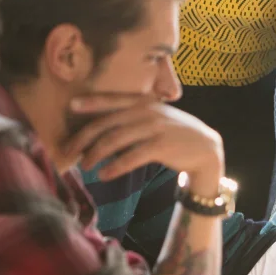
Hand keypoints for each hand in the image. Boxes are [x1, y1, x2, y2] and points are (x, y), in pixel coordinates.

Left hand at [64, 94, 222, 185]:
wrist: (206, 148)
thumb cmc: (174, 134)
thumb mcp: (156, 118)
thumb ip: (133, 118)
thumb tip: (100, 131)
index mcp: (145, 102)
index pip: (113, 100)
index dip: (91, 102)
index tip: (71, 106)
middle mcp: (148, 111)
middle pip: (107, 123)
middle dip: (84, 138)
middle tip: (69, 151)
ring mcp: (155, 128)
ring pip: (116, 140)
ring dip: (95, 154)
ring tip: (84, 165)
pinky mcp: (161, 146)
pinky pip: (132, 156)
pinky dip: (115, 166)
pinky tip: (104, 174)